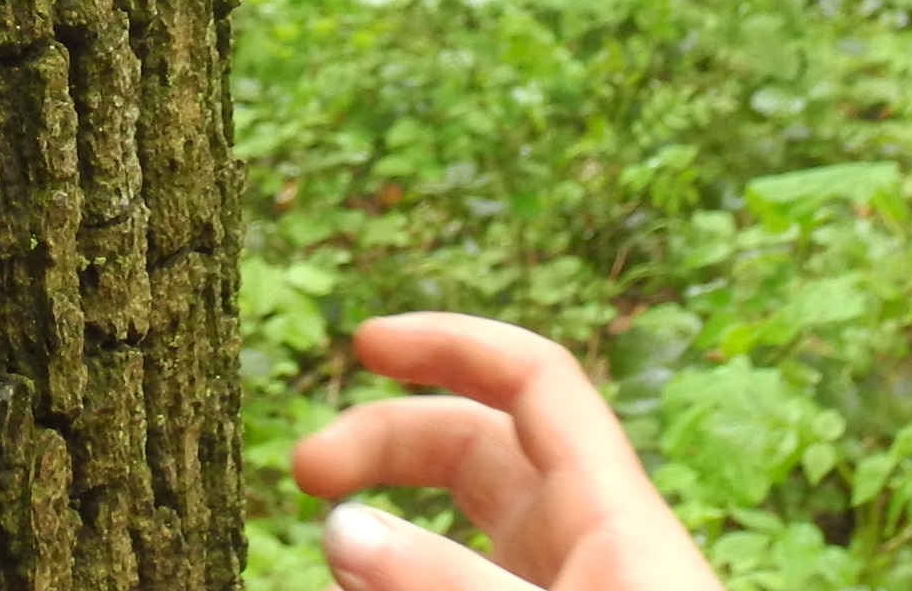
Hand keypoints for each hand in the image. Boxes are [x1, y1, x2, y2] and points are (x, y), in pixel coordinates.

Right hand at [292, 315, 723, 590]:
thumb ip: (445, 587)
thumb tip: (340, 528)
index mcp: (611, 514)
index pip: (531, 383)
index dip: (452, 344)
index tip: (362, 344)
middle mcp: (586, 548)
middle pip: (476, 451)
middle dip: (386, 443)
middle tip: (300, 476)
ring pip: (456, 540)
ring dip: (384, 540)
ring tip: (329, 566)